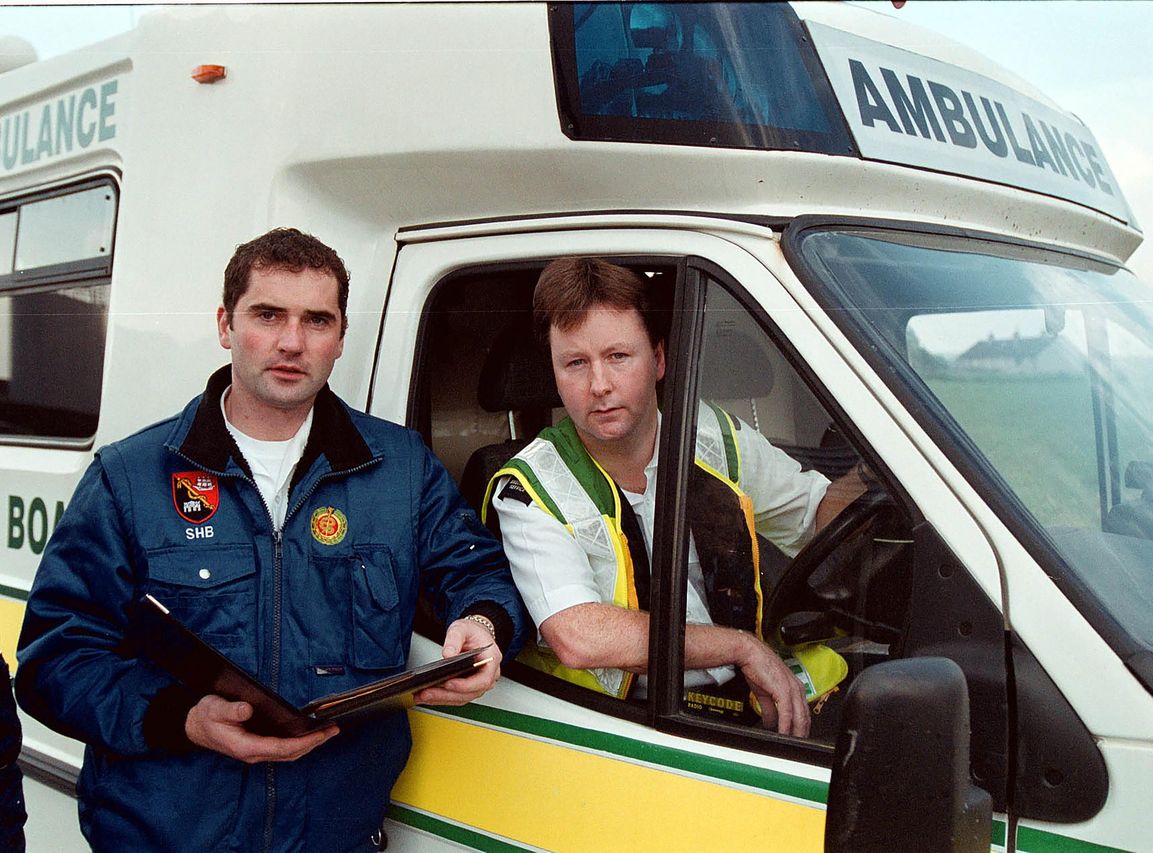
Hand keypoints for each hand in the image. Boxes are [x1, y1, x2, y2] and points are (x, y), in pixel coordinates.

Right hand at [185, 694, 337, 762]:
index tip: (321, 734)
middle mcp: (253, 753)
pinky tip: (309, 733)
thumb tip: (247, 710)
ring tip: (327, 732)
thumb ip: (231, 711)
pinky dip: (299, 742)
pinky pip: (283, 748)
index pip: (281, 748)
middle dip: (313, 743)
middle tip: (333, 730)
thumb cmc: (206, 717)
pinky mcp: (258, 746)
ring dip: (309, 744)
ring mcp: (256, 751)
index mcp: (246, 746)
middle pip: (290, 754)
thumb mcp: (215, 709)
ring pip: (288, 754)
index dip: (303, 742)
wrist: (194, 726)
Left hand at [413, 618, 502, 705]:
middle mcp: (489, 675)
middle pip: (470, 693)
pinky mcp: (469, 687)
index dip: (466, 685)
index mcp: (491, 659)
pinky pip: (457, 696)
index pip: (483, 680)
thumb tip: (447, 655)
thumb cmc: (473, 632)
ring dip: (442, 699)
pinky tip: (428, 695)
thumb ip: (454, 639)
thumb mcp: (462, 629)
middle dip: (446, 695)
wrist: (475, 633)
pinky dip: (442, 698)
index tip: (448, 684)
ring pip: (462, 698)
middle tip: (427, 693)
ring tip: (423, 696)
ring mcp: (479, 683)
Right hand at [734, 635, 810, 737]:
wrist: (749, 653)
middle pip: (804, 717)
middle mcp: (797, 688)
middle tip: (796, 746)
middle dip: (801, 734)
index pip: (804, 712)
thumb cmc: (757, 666)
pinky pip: (787, 713)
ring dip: (795, 733)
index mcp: (795, 687)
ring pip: (799, 717)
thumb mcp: (764, 691)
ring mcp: (792, 689)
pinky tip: (783, 735)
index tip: (797, 737)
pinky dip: (785, 726)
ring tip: (791, 743)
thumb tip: (770, 722)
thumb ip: (769, 708)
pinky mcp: (783, 690)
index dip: (802, 727)